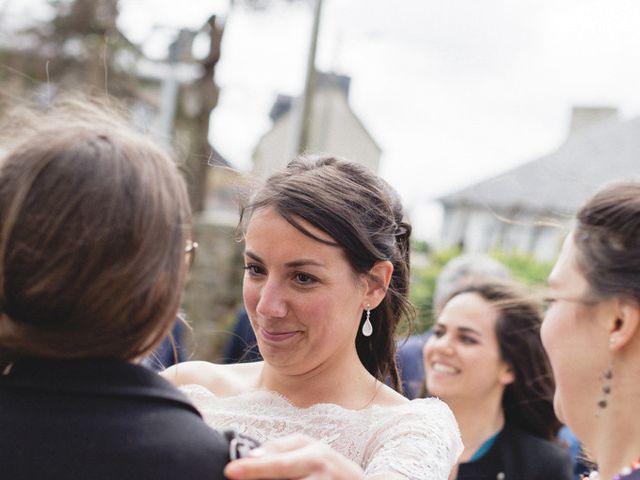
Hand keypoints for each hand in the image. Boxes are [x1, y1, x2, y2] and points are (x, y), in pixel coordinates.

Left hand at [223, 434, 364, 479]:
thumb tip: (252, 455)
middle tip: (232, 474)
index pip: (280, 464)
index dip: (254, 468)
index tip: (230, 470)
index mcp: (315, 458)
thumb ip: (280, 448)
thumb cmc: (326, 464)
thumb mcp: (308, 447)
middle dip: (257, 479)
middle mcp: (320, 478)